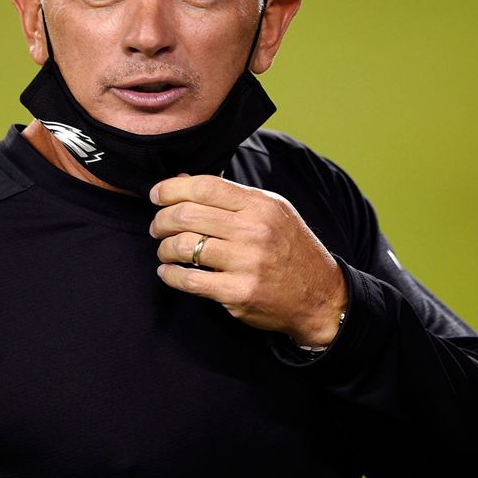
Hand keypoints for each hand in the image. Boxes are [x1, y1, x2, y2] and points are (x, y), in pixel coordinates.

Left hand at [150, 174, 347, 346]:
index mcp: (261, 205)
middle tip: (157, 227)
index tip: (156, 195)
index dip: (172, 189)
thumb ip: (230, 197)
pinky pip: (190, 280)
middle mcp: (254, 230)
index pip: (205, 186)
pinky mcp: (239, 293)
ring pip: (184, 246)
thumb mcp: (271, 212)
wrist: (321, 296)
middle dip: (162, 220)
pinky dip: (171, 275)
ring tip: (165, 251)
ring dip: (164, 248)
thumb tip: (182, 181)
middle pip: (188, 215)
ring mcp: (247, 263)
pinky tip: (168, 272)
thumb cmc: (291, 249)